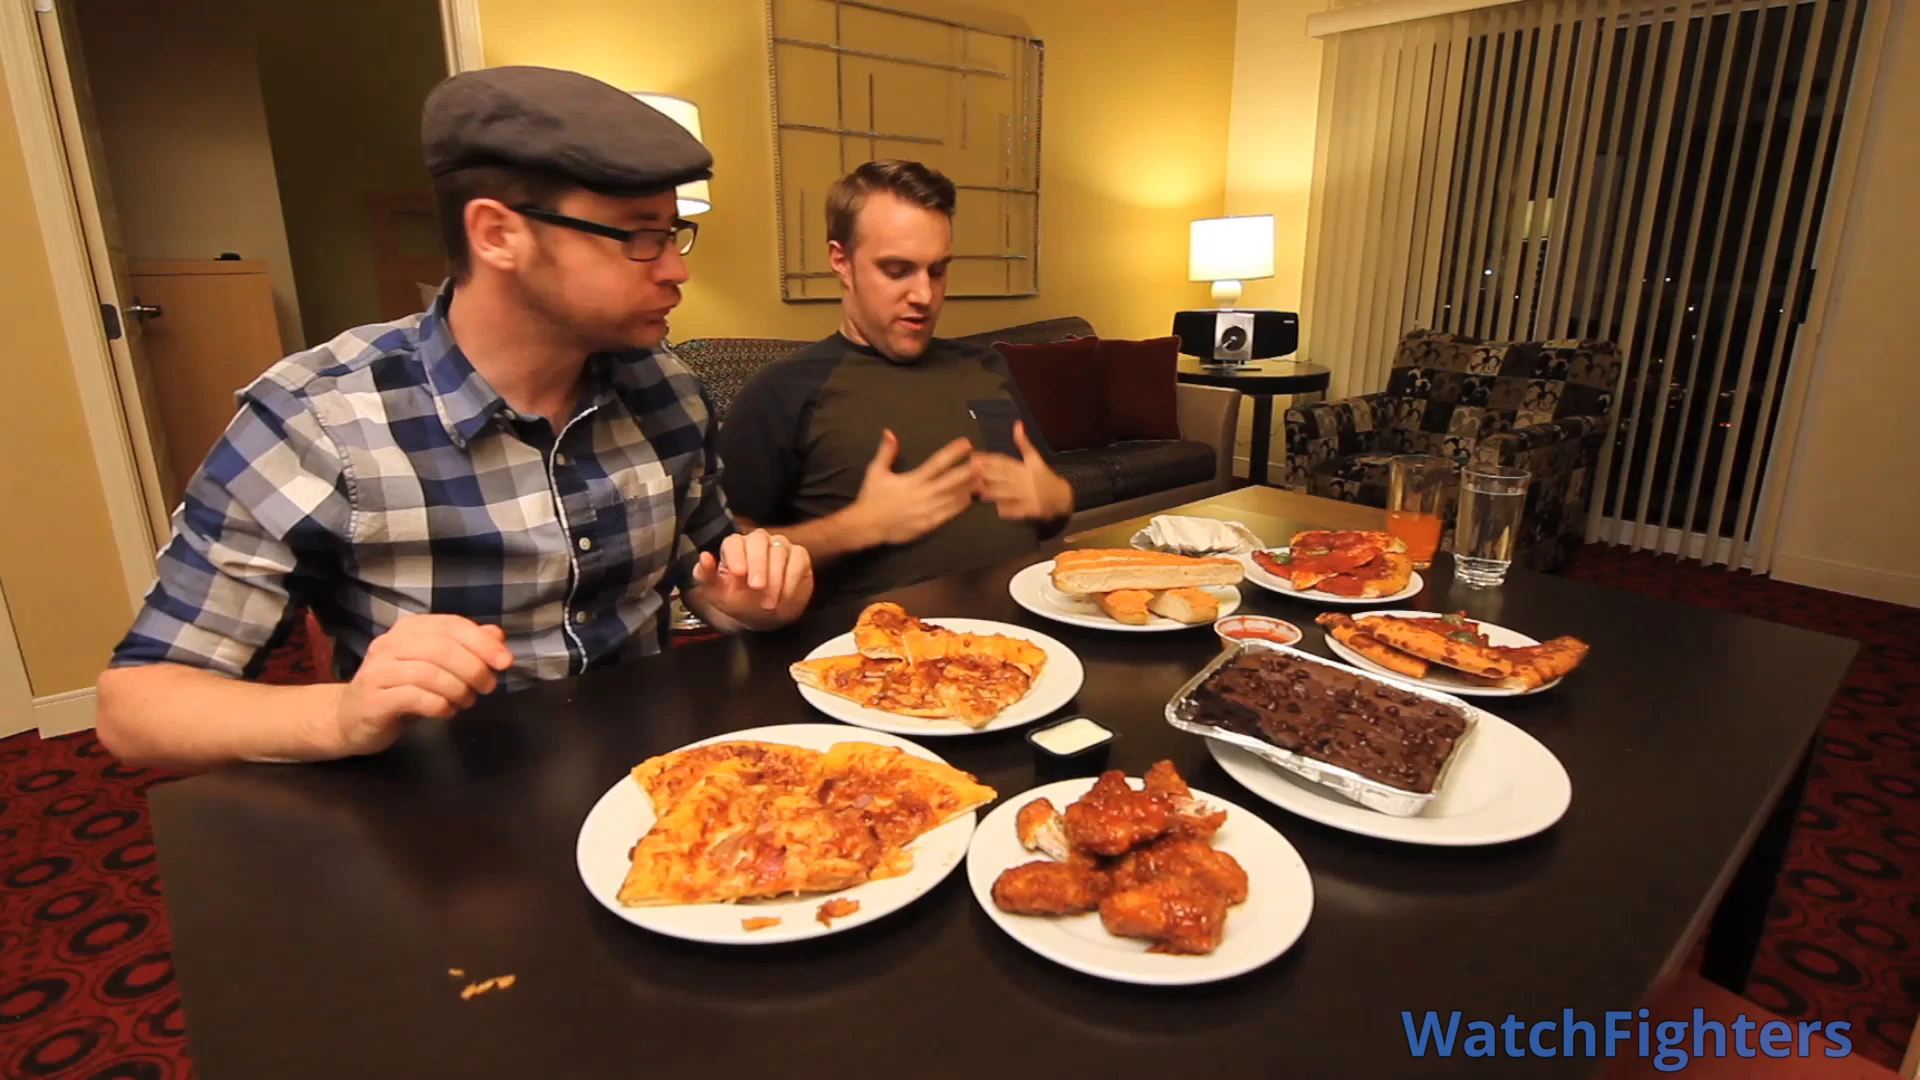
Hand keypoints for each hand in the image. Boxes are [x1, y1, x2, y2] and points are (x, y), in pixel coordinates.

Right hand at [329, 614, 513, 755]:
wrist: (349, 719)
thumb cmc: (399, 690)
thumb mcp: (436, 666)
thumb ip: (465, 648)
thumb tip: (496, 635)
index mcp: (408, 629)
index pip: (451, 625)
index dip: (482, 642)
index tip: (505, 661)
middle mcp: (389, 644)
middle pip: (442, 648)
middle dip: (474, 668)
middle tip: (488, 687)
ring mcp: (378, 671)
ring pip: (429, 673)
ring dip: (458, 689)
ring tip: (467, 701)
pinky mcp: (373, 699)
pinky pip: (414, 697)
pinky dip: (439, 705)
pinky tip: (447, 712)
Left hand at [687, 528, 813, 629]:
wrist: (763, 616)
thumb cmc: (737, 601)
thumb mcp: (716, 594)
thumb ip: (706, 576)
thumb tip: (704, 556)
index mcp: (735, 547)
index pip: (734, 542)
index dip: (736, 555)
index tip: (738, 573)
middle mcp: (758, 541)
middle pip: (758, 541)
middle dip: (758, 564)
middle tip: (756, 587)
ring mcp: (780, 546)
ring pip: (779, 551)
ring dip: (775, 578)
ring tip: (769, 603)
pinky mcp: (799, 556)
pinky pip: (798, 560)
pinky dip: (792, 579)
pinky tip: (784, 596)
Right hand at [851, 430, 976, 544]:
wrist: (866, 525)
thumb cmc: (872, 497)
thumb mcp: (876, 471)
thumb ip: (886, 452)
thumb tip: (889, 432)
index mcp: (912, 480)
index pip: (937, 463)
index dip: (952, 453)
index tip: (966, 443)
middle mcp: (923, 494)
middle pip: (950, 481)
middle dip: (968, 471)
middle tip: (983, 463)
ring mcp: (927, 511)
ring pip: (952, 498)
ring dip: (968, 489)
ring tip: (983, 479)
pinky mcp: (928, 525)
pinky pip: (948, 515)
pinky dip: (959, 507)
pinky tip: (970, 499)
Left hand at [972, 421, 1073, 521]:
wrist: (1063, 496)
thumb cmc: (1045, 476)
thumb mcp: (1035, 458)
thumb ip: (1023, 443)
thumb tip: (1017, 424)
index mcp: (1025, 466)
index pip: (1005, 461)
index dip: (989, 459)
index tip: (974, 456)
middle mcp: (1026, 479)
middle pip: (1005, 476)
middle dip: (988, 473)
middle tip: (972, 470)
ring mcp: (1029, 495)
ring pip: (1010, 493)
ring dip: (995, 492)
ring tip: (980, 490)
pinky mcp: (1032, 509)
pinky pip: (1018, 510)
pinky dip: (1009, 509)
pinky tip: (997, 509)